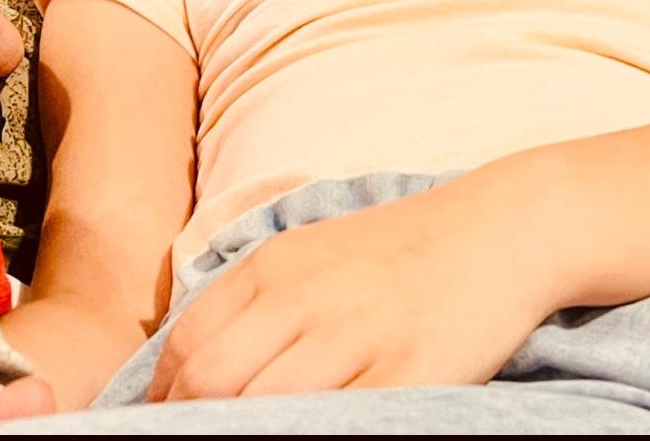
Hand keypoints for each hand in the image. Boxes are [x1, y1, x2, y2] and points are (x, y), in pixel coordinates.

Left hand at [149, 163, 563, 400]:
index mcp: (273, 266)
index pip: (186, 344)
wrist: (492, 229)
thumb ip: (253, 301)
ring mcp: (355, 336)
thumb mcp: (310, 254)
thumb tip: (190, 367)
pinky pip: (338, 422)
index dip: (160, 399)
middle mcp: (304, 297)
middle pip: (212, 381)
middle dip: (188, 425)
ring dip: (240, 434)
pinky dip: (307, 437)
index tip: (157, 426)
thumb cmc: (395, 251)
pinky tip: (303, 439)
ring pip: (263, 408)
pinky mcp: (406, 374)